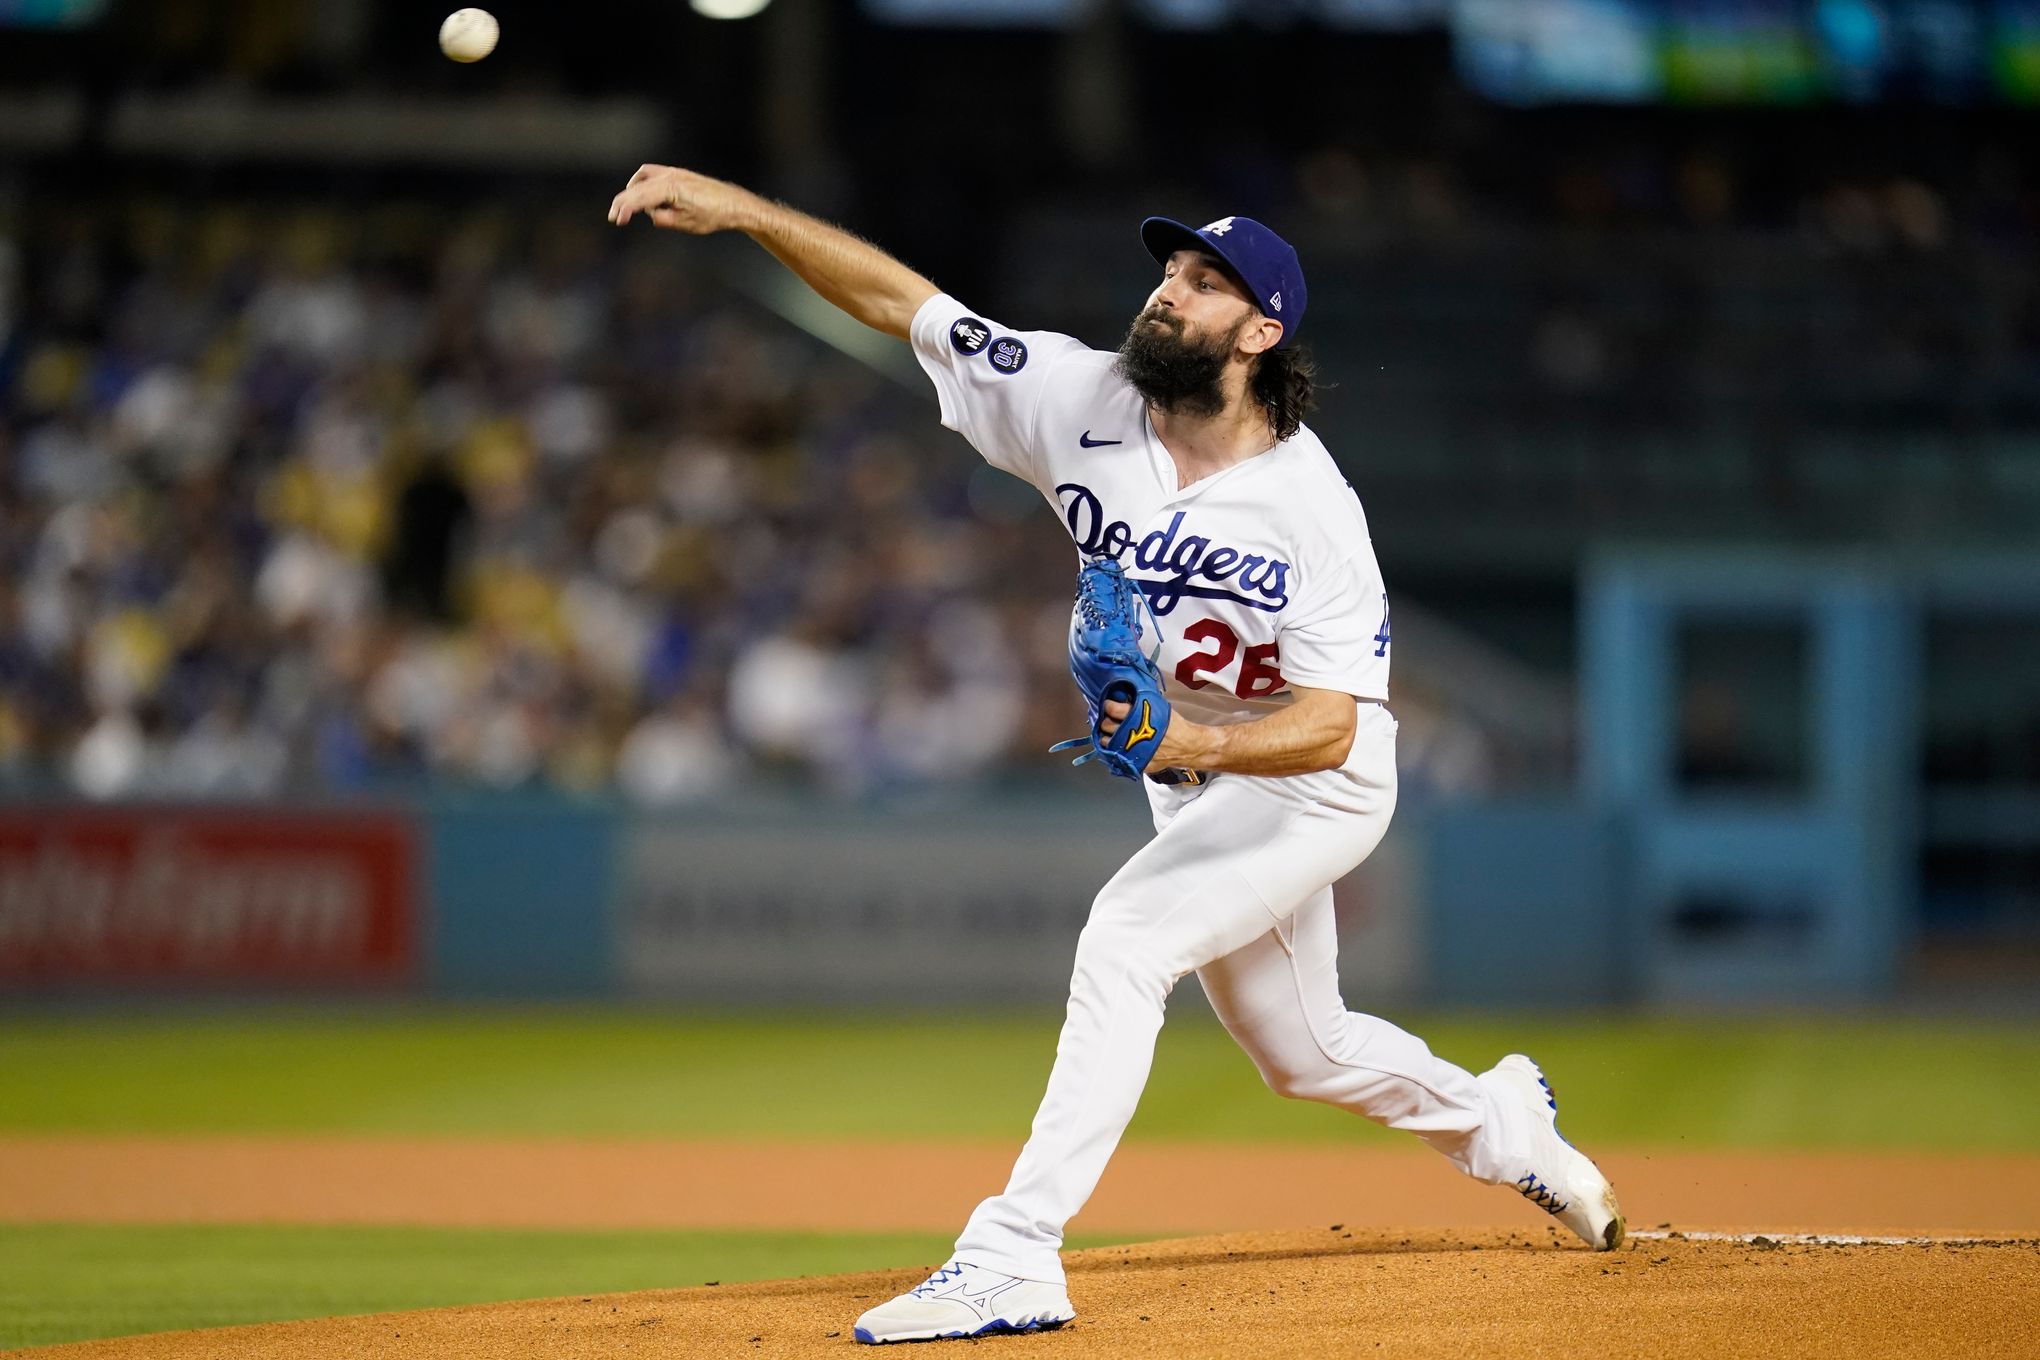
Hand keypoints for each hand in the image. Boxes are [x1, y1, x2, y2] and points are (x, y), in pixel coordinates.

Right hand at [607, 164, 759, 233]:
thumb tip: (650, 215)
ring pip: (642, 177)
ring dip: (632, 191)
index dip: (626, 210)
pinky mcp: (678, 174)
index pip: (640, 198)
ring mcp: (674, 172)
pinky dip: (643, 182)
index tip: (617, 221)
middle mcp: (670, 176)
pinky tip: (642, 193)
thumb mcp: (686, 224)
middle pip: (637, 188)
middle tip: (614, 217)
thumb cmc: (713, 215)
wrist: (733, 205)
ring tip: (626, 207)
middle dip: (623, 202)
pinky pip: (653, 173)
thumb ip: (663, 219)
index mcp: (670, 188)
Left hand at [1100, 698, 1205, 766]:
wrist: (1187, 746)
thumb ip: (1140, 705)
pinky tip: (1121, 747)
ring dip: (1109, 737)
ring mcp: (1132, 750)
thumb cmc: (1175, 726)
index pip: (1112, 709)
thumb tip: (1125, 699)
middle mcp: (1133, 734)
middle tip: (1112, 720)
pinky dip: (1117, 751)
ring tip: (1114, 735)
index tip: (1108, 705)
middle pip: (1107, 726)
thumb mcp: (1159, 708)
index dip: (1108, 706)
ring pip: (1107, 743)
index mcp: (1139, 717)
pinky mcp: (1135, 762)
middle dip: (1107, 721)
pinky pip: (1117, 757)